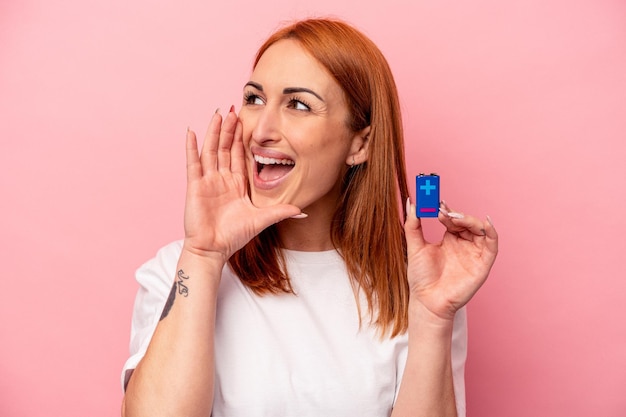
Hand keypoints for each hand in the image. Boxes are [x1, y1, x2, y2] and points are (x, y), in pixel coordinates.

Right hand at [183, 108, 302, 261]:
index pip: (240, 155)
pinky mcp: (195, 186)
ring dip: (214, 132)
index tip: (246, 121)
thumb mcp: (262, 220)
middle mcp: (222, 179)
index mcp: (237, 184)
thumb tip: (302, 211)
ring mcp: (208, 181)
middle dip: (229, 129)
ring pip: (211, 150)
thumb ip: (281, 212)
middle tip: (233, 110)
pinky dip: (192, 147)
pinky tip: (191, 132)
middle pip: (226, 148)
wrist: (214, 249)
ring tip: (217, 114)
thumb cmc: (234, 236)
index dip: (243, 138)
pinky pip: (193, 163)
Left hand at [404, 200, 497, 320]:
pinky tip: (485, 222)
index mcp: (450, 239)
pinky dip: (492, 231)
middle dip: (456, 214)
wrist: (427, 301)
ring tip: (454, 218)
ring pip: (480, 229)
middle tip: (443, 211)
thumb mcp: (415, 247)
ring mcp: (474, 253)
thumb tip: (411, 202)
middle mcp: (464, 244)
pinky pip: (492, 245)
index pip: (453, 218)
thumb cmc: (421, 278)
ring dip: (469, 220)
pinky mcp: (482, 264)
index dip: (446, 209)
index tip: (436, 203)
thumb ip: (413, 225)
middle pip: (467, 222)